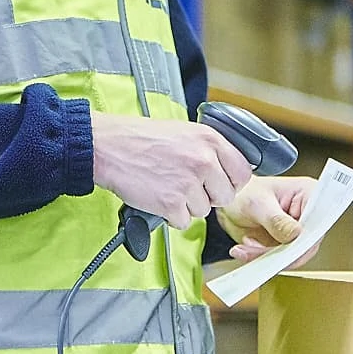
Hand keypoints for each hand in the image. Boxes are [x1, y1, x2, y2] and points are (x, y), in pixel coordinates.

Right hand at [91, 113, 253, 229]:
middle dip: (209, 196)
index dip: (231, 182)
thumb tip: (227, 170)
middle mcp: (203, 161)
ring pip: (203, 211)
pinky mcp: (171, 204)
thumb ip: (208, 149)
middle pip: (225, 196)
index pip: (242, 172)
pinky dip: (171, 216)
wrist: (110, 147)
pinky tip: (158, 198)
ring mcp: (188, 183)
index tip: (220, 184)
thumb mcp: (184, 132)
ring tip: (167, 187)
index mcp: (210, 140)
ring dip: (187, 206)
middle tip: (188, 187)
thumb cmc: (141, 138)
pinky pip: (183, 222)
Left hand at [218, 176, 319, 265]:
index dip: (308, 238)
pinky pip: (279, 260)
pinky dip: (261, 258)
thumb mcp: (258, 203)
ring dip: (268, 257)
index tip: (291, 248)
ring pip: (292, 256)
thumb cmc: (244, 191)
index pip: (319, 220)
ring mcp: (296, 231)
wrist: (228, 202)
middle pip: (307, 243)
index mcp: (308, 194)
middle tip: (260, 252)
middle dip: (282, 253)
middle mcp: (306, 214)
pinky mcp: (285, 245)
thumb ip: (276, 220)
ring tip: (247, 247)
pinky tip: (245, 248)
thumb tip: (295, 234)